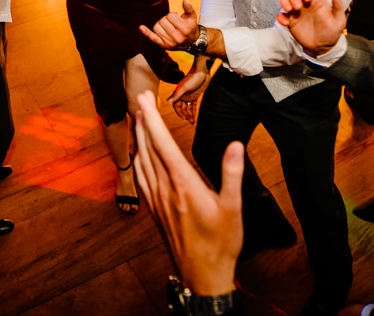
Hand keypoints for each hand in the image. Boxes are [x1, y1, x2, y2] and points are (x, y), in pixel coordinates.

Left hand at [134, 93, 241, 296]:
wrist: (202, 275)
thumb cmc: (220, 243)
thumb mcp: (233, 208)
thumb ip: (232, 175)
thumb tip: (236, 145)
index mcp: (183, 185)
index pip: (163, 145)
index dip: (153, 121)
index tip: (145, 101)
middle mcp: (165, 190)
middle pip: (148, 149)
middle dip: (143, 121)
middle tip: (139, 98)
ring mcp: (157, 200)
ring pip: (142, 162)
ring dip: (139, 138)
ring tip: (138, 119)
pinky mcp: (155, 210)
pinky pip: (141, 177)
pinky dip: (139, 159)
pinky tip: (140, 155)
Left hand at [139, 0, 198, 49]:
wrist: (192, 43)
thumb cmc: (190, 27)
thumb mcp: (192, 17)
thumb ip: (189, 8)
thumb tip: (184, 1)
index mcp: (185, 29)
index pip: (170, 16)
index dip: (173, 15)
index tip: (177, 18)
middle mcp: (177, 37)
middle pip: (162, 21)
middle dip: (167, 19)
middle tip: (173, 23)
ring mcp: (170, 43)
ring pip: (156, 27)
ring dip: (160, 24)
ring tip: (168, 26)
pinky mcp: (164, 46)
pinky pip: (153, 38)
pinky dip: (146, 33)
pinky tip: (141, 27)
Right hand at [167, 68, 208, 123]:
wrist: (202, 71)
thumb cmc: (193, 77)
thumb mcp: (184, 87)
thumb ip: (177, 94)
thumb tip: (168, 101)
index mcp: (178, 93)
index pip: (176, 105)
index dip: (179, 112)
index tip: (183, 118)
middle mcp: (183, 95)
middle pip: (182, 108)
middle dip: (185, 114)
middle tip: (189, 120)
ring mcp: (189, 96)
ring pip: (188, 107)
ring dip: (189, 114)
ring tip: (192, 121)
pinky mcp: (195, 95)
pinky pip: (193, 105)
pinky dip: (194, 111)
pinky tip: (194, 116)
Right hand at [276, 0, 346, 55]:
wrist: (323, 47)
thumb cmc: (332, 32)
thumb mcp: (338, 20)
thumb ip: (338, 6)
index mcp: (317, 0)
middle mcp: (305, 4)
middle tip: (297, 7)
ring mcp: (297, 12)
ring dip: (284, 2)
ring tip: (288, 10)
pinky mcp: (290, 21)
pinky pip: (281, 15)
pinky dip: (280, 17)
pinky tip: (284, 22)